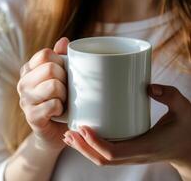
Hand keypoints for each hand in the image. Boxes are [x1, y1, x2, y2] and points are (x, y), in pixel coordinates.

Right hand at [17, 37, 68, 150]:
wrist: (54, 131)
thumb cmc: (60, 100)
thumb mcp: (62, 77)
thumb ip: (62, 58)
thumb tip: (64, 40)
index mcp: (28, 70)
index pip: (45, 54)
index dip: (61, 62)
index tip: (63, 73)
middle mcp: (23, 83)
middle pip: (51, 68)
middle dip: (65, 79)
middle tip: (65, 90)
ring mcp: (25, 100)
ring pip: (53, 86)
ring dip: (64, 95)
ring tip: (62, 100)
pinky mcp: (31, 116)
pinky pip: (53, 105)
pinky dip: (62, 108)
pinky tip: (59, 112)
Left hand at [63, 84, 190, 179]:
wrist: (190, 148)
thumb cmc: (187, 129)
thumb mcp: (184, 109)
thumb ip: (170, 95)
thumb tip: (149, 85)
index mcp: (145, 147)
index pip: (113, 153)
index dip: (95, 142)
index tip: (82, 127)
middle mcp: (134, 156)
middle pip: (101, 159)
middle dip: (82, 147)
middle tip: (68, 131)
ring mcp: (130, 157)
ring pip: (101, 160)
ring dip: (83, 149)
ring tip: (68, 135)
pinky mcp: (128, 153)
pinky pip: (105, 156)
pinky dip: (90, 148)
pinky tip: (81, 137)